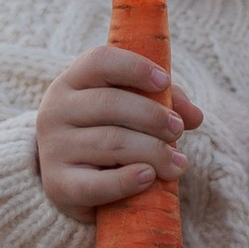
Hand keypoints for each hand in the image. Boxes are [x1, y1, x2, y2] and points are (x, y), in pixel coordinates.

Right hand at [35, 39, 201, 218]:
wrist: (71, 184)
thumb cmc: (107, 136)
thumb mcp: (129, 112)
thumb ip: (163, 103)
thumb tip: (195, 116)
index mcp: (71, 83)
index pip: (99, 61)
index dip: (135, 67)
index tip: (164, 81)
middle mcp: (54, 111)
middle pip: (109, 103)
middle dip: (152, 116)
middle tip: (178, 129)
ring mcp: (53, 149)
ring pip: (111, 142)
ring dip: (153, 151)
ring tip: (178, 163)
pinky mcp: (58, 186)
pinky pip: (97, 183)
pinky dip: (128, 180)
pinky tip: (149, 177)